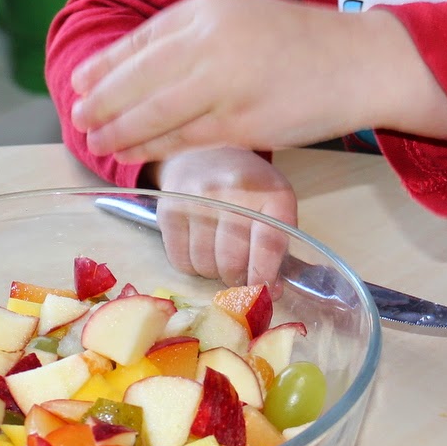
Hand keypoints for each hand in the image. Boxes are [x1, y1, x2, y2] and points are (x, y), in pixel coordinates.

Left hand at [71, 0, 446, 161]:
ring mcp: (228, 82)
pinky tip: (135, 154)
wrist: (361, 63)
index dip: (106, 65)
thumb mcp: (240, 20)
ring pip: (157, 111)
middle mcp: (213, 41)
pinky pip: (186, 137)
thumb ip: (193, 40)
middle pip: (140, 77)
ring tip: (98, 140)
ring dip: (122, 130)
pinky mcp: (243, 121)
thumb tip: (140, 67)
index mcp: (209, 9)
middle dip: (103, 100)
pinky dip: (155, 147)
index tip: (80, 83)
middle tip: (78, 117)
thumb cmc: (298, 45)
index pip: (142, 40)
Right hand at [147, 147, 296, 288]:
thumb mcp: (273, 205)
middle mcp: (233, 191)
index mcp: (269, 192)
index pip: (269, 244)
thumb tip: (272, 293)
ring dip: (213, 272)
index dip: (265, 275)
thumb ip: (276, 246)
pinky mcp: (170, 209)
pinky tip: (199, 250)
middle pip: (232, 261)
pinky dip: (191, 266)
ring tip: (218, 257)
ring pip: (205, 265)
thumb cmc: (247, 187)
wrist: (205, 152)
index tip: (265, 292)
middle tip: (238, 275)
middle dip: (236, 279)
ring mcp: (198, 199)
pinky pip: (180, 261)